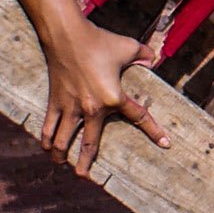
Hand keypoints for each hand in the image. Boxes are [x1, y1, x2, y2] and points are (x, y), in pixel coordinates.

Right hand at [40, 21, 171, 172]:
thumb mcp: (129, 47)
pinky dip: (46, 137)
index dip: (154, 131)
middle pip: (90, 143)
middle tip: (86, 177)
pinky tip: (47, 147)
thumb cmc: (99, 41)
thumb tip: (153, 59)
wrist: (66, 35)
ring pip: (64, 138)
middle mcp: (92, 108)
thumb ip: (144, 55)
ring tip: (63, 165)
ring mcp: (71, 106)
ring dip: (62, 155)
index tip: (166, 144)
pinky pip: (49, 124)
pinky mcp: (55, 100)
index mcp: (114, 98)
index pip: (139, 117)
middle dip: (87, 162)